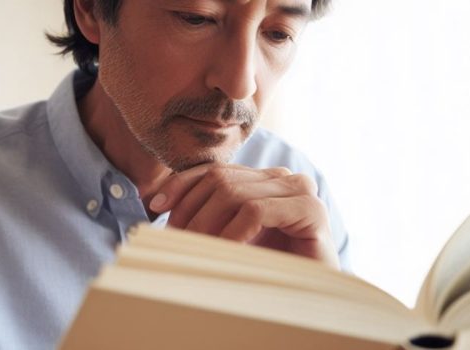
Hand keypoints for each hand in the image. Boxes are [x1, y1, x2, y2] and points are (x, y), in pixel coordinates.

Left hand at [148, 164, 339, 268]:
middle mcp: (281, 177)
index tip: (156, 207)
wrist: (313, 296)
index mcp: (262, 179)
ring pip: (233, 193)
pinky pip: (255, 211)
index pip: (213, 170)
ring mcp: (299, 189)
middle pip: (219, 179)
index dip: (180, 185)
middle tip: (175, 240)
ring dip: (207, 226)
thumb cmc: (268, 268)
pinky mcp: (310, 209)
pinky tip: (226, 253)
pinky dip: (232, 234)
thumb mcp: (228, 236)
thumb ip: (206, 215)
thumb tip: (158, 205)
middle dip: (190, 210)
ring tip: (198, 251)